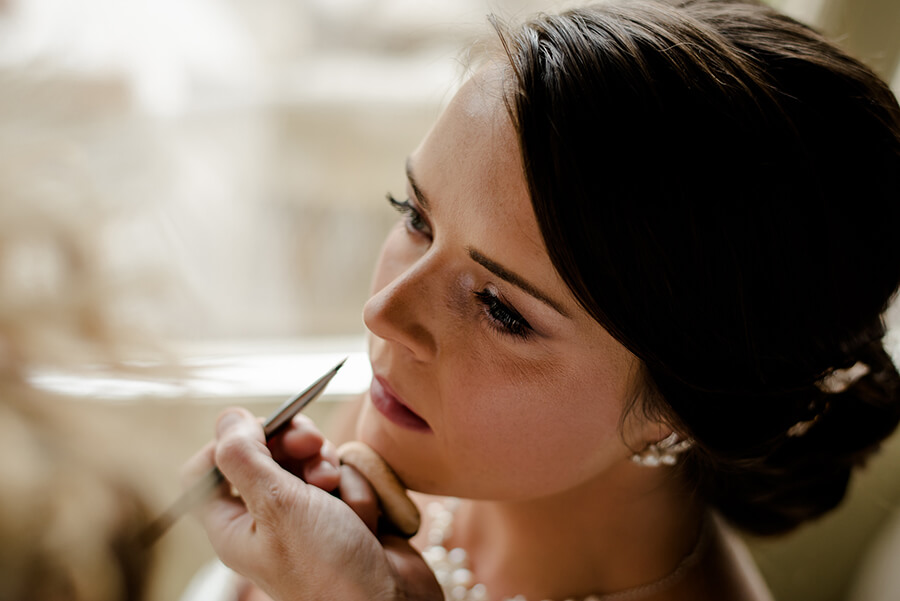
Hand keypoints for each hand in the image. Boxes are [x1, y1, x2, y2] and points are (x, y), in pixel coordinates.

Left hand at [183, 408, 440, 600]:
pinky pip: (347, 477)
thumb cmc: (326, 568)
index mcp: (234, 524)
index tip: (259, 430)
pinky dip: (358, 489)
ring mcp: (310, 515)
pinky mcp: (346, 514)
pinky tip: (364, 517)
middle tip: (311, 443)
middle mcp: (268, 518)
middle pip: (267, 453)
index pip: (208, 468)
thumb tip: (228, 416)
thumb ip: (246, 457)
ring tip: (338, 494)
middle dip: (293, 444)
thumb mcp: (277, 505)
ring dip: (331, 469)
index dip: (230, 442)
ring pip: (313, 460)